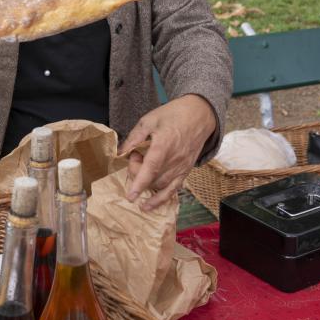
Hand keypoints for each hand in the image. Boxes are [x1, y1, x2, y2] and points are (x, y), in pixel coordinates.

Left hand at [119, 95, 216, 209]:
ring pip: (161, 185)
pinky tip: (149, 205)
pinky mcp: (186, 170)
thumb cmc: (173, 115)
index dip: (140, 183)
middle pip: (153, 178)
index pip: (151, 168)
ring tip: (141, 168)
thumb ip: (134, 137)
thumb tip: (120, 151)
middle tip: (135, 156)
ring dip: (146, 184)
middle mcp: (174, 160)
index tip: (131, 196)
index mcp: (164, 145)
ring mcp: (182, 167)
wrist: (199, 115)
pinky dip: (161, 199)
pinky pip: (174, 189)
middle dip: (137, 173)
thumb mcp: (149, 120)